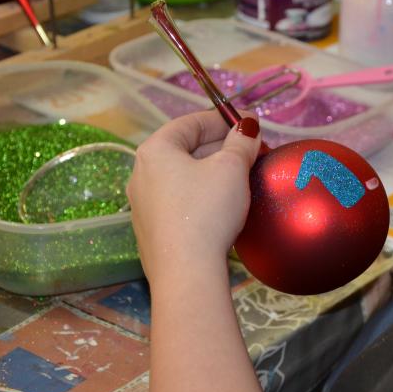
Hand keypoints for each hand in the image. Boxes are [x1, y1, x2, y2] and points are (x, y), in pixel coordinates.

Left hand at [126, 110, 261, 285]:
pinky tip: (222, 207)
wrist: (185, 271)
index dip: (223, 120)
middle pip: (185, 149)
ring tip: (242, 178)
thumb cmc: (207, 211)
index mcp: (155, 150)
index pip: (191, 122)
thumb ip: (241, 142)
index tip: (249, 125)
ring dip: (212, 173)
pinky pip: (179, 202)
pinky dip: (201, 196)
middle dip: (220, 148)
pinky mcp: (152, 231)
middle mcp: (141, 174)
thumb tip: (248, 126)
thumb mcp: (232, 168)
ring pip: (183, 177)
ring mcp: (143, 204)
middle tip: (251, 153)